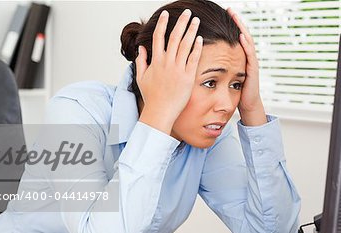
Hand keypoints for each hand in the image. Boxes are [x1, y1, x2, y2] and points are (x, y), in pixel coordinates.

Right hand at [136, 9, 202, 134]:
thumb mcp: (141, 78)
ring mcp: (177, 69)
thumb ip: (141, 61)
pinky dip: (196, 48)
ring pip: (185, 45)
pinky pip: (193, 59)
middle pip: (175, 37)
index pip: (158, 37)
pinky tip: (200, 38)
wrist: (160, 112)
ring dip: (191, 30)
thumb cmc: (151, 97)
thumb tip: (141, 48)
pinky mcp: (187, 77)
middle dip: (181, 22)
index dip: (162, 24)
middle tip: (187, 12)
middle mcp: (166, 63)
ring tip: (196, 20)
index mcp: (155, 61)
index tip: (167, 14)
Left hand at [227, 8, 266, 125]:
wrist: (246, 105)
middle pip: (241, 35)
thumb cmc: (232, 93)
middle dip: (236, 22)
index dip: (228, 27)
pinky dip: (246, 43)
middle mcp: (245, 57)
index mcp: (237, 58)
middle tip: (229, 9)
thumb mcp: (222, 77)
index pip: (232, 38)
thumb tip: (200, 62)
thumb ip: (216, 67)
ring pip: (246, 40)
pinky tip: (241, 35)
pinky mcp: (253, 68)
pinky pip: (249, 53)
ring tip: (236, 16)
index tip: (221, 16)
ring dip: (241, 28)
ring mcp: (251, 61)